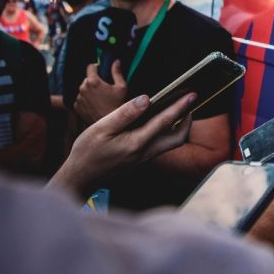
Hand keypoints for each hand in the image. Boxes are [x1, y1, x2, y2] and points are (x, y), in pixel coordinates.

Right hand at [48, 91, 195, 194]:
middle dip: (187, 120)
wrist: (80, 178)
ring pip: (171, 143)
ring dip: (179, 127)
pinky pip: (161, 145)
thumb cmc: (88, 152)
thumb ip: (126, 113)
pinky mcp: (140, 160)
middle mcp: (145, 153)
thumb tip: (146, 99)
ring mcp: (144, 158)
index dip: (181, 106)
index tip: (192, 95)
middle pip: (178, 138)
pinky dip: (167, 132)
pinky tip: (159, 121)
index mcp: (137, 143)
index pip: (165, 122)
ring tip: (178, 109)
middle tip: (189, 103)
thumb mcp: (102, 128)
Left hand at [74, 60, 128, 126]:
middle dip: (95, 80)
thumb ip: (117, 72)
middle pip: (87, 78)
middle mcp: (83, 88)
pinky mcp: (77, 107)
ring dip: (90, 91)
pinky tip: (96, 104)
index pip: (91, 66)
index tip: (102, 72)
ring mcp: (79, 99)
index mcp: (93, 81)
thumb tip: (116, 61)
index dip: (97, 67)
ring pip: (84, 89)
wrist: (111, 125)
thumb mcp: (122, 87)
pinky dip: (87, 100)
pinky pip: (81, 99)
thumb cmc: (117, 106)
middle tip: (105, 88)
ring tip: (101, 98)